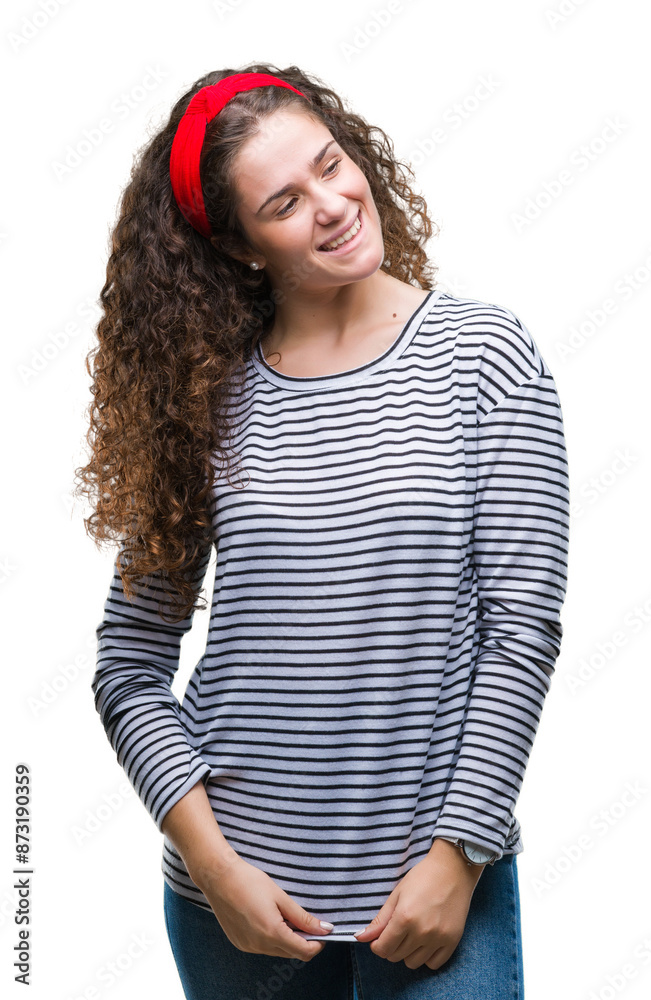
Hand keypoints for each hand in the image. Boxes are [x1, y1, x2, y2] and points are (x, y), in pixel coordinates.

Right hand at [190, 853, 332, 960]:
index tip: (323, 931)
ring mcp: (248, 946)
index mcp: (272, 932)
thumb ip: (302, 917)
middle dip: (303, 940)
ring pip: (277, 950)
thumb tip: (324, 928)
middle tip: (306, 920)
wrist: (219, 878)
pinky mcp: (239, 943)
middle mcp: (259, 945)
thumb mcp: (280, 896)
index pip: (304, 952)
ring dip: (287, 939)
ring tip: (283, 914)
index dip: (318, 943)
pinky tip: (267, 918)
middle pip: (291, 953)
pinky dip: (271, 938)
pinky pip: (262, 947)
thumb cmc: (249, 881)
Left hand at [353, 841, 483, 969]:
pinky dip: (426, 957)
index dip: (377, 945)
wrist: (453, 869)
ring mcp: (438, 938)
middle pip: (396, 956)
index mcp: (404, 917)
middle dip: (391, 947)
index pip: (383, 949)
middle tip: (395, 932)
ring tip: (411, 935)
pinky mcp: (452, 941)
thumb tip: (360, 938)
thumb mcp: (397, 894)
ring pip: (413, 963)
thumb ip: (380, 919)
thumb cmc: (423, 877)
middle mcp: (422, 932)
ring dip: (407, 953)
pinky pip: (433, 964)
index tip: (378, 939)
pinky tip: (425, 942)